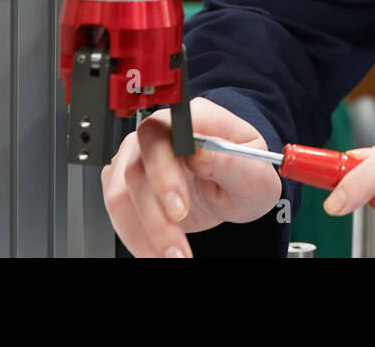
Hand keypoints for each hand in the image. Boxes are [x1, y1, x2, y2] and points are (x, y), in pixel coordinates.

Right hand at [102, 97, 283, 257]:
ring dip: (143, 233)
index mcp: (195, 118)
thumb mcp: (257, 173)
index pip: (162, 134)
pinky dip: (135, 237)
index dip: (163, 172)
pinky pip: (118, 210)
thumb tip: (200, 153)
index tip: (178, 209)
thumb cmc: (247, 172)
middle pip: (137, 168)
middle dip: (156, 218)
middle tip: (177, 249)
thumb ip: (233, 162)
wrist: (235, 189)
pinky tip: (157, 251)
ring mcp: (139, 155)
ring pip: (120, 194)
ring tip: (172, 256)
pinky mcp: (128, 182)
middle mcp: (160, 132)